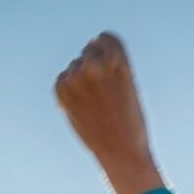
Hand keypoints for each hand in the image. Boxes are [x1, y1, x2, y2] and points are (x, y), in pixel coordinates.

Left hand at [55, 32, 163, 193]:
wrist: (122, 155)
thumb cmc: (131, 124)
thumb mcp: (129, 87)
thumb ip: (110, 65)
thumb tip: (86, 48)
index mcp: (119, 63)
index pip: (105, 37)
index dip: (107, 52)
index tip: (111, 70)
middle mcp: (96, 65)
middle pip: (88, 52)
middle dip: (94, 69)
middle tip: (105, 97)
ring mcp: (77, 76)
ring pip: (74, 68)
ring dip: (81, 83)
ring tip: (96, 107)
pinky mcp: (62, 88)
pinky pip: (62, 80)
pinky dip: (70, 93)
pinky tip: (83, 110)